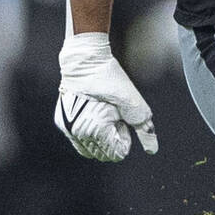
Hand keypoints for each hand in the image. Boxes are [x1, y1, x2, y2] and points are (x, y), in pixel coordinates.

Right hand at [55, 32, 158, 161]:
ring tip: (104, 114)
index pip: (116, 153)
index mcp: (94, 129)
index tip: (121, 118)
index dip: (124, 136)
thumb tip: (152, 150)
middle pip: (103, 154)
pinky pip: (78, 141)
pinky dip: (89, 133)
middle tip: (113, 115)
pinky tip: (93, 113)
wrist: (84, 60)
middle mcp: (77, 132)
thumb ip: (144, 127)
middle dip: (113, 138)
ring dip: (101, 137)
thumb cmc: (110, 78)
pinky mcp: (62, 121)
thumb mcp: (132, 102)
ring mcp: (67, 128)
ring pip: (90, 150)